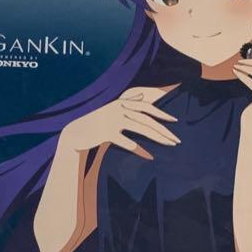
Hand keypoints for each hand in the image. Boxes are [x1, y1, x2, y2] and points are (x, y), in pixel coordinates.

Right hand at [58, 87, 179, 160]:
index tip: (174, 120)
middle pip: (146, 119)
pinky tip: (149, 156)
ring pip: (141, 129)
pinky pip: (127, 142)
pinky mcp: (107, 133)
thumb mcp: (110, 108)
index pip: (146, 107)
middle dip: (163, 130)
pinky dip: (139, 149)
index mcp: (120, 103)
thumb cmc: (95, 122)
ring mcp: (112, 121)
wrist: (75, 133)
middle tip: (176, 139)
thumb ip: (126, 102)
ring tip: (169, 144)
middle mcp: (118, 109)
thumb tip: (139, 95)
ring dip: (157, 137)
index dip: (161, 113)